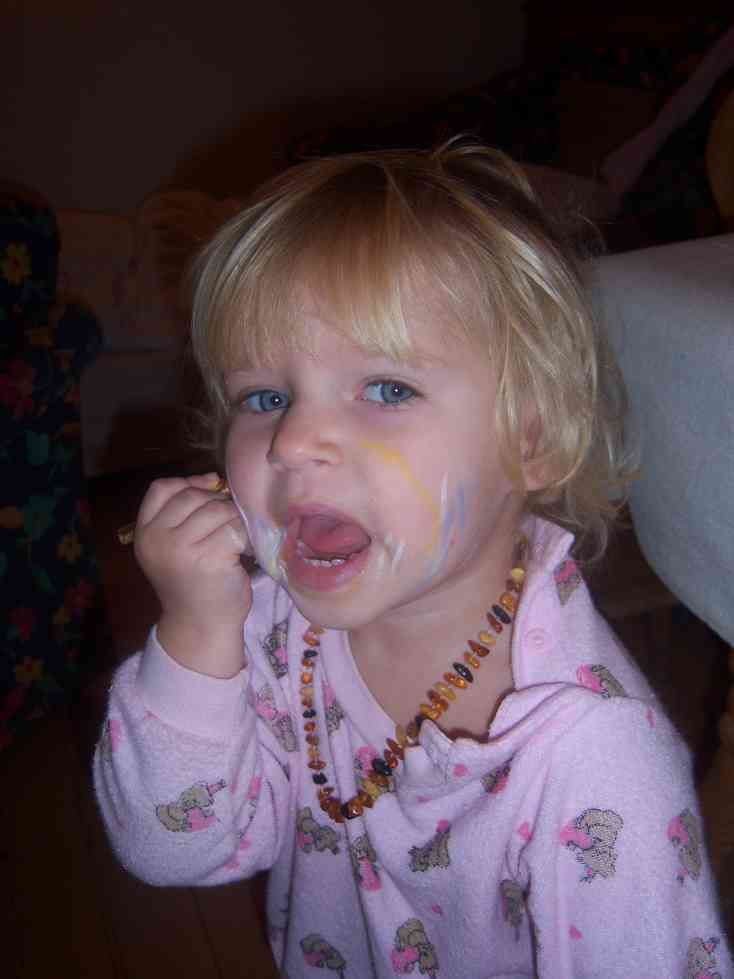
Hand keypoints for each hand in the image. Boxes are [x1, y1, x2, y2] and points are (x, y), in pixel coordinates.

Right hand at [134, 472, 251, 677]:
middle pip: (193, 496)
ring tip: (235, 541)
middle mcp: (157, 539)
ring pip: (218, 510)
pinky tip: (243, 553)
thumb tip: (212, 478)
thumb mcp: (174, 545)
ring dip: (234, 521)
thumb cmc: (193, 582)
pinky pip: (234, 529)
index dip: (188, 483)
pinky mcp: (209, 558)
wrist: (200, 626)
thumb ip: (184, 513)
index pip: (161, 488)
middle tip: (227, 527)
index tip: (210, 494)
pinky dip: (245, 538)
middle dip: (217, 505)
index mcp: (144, 532)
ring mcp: (181, 549)